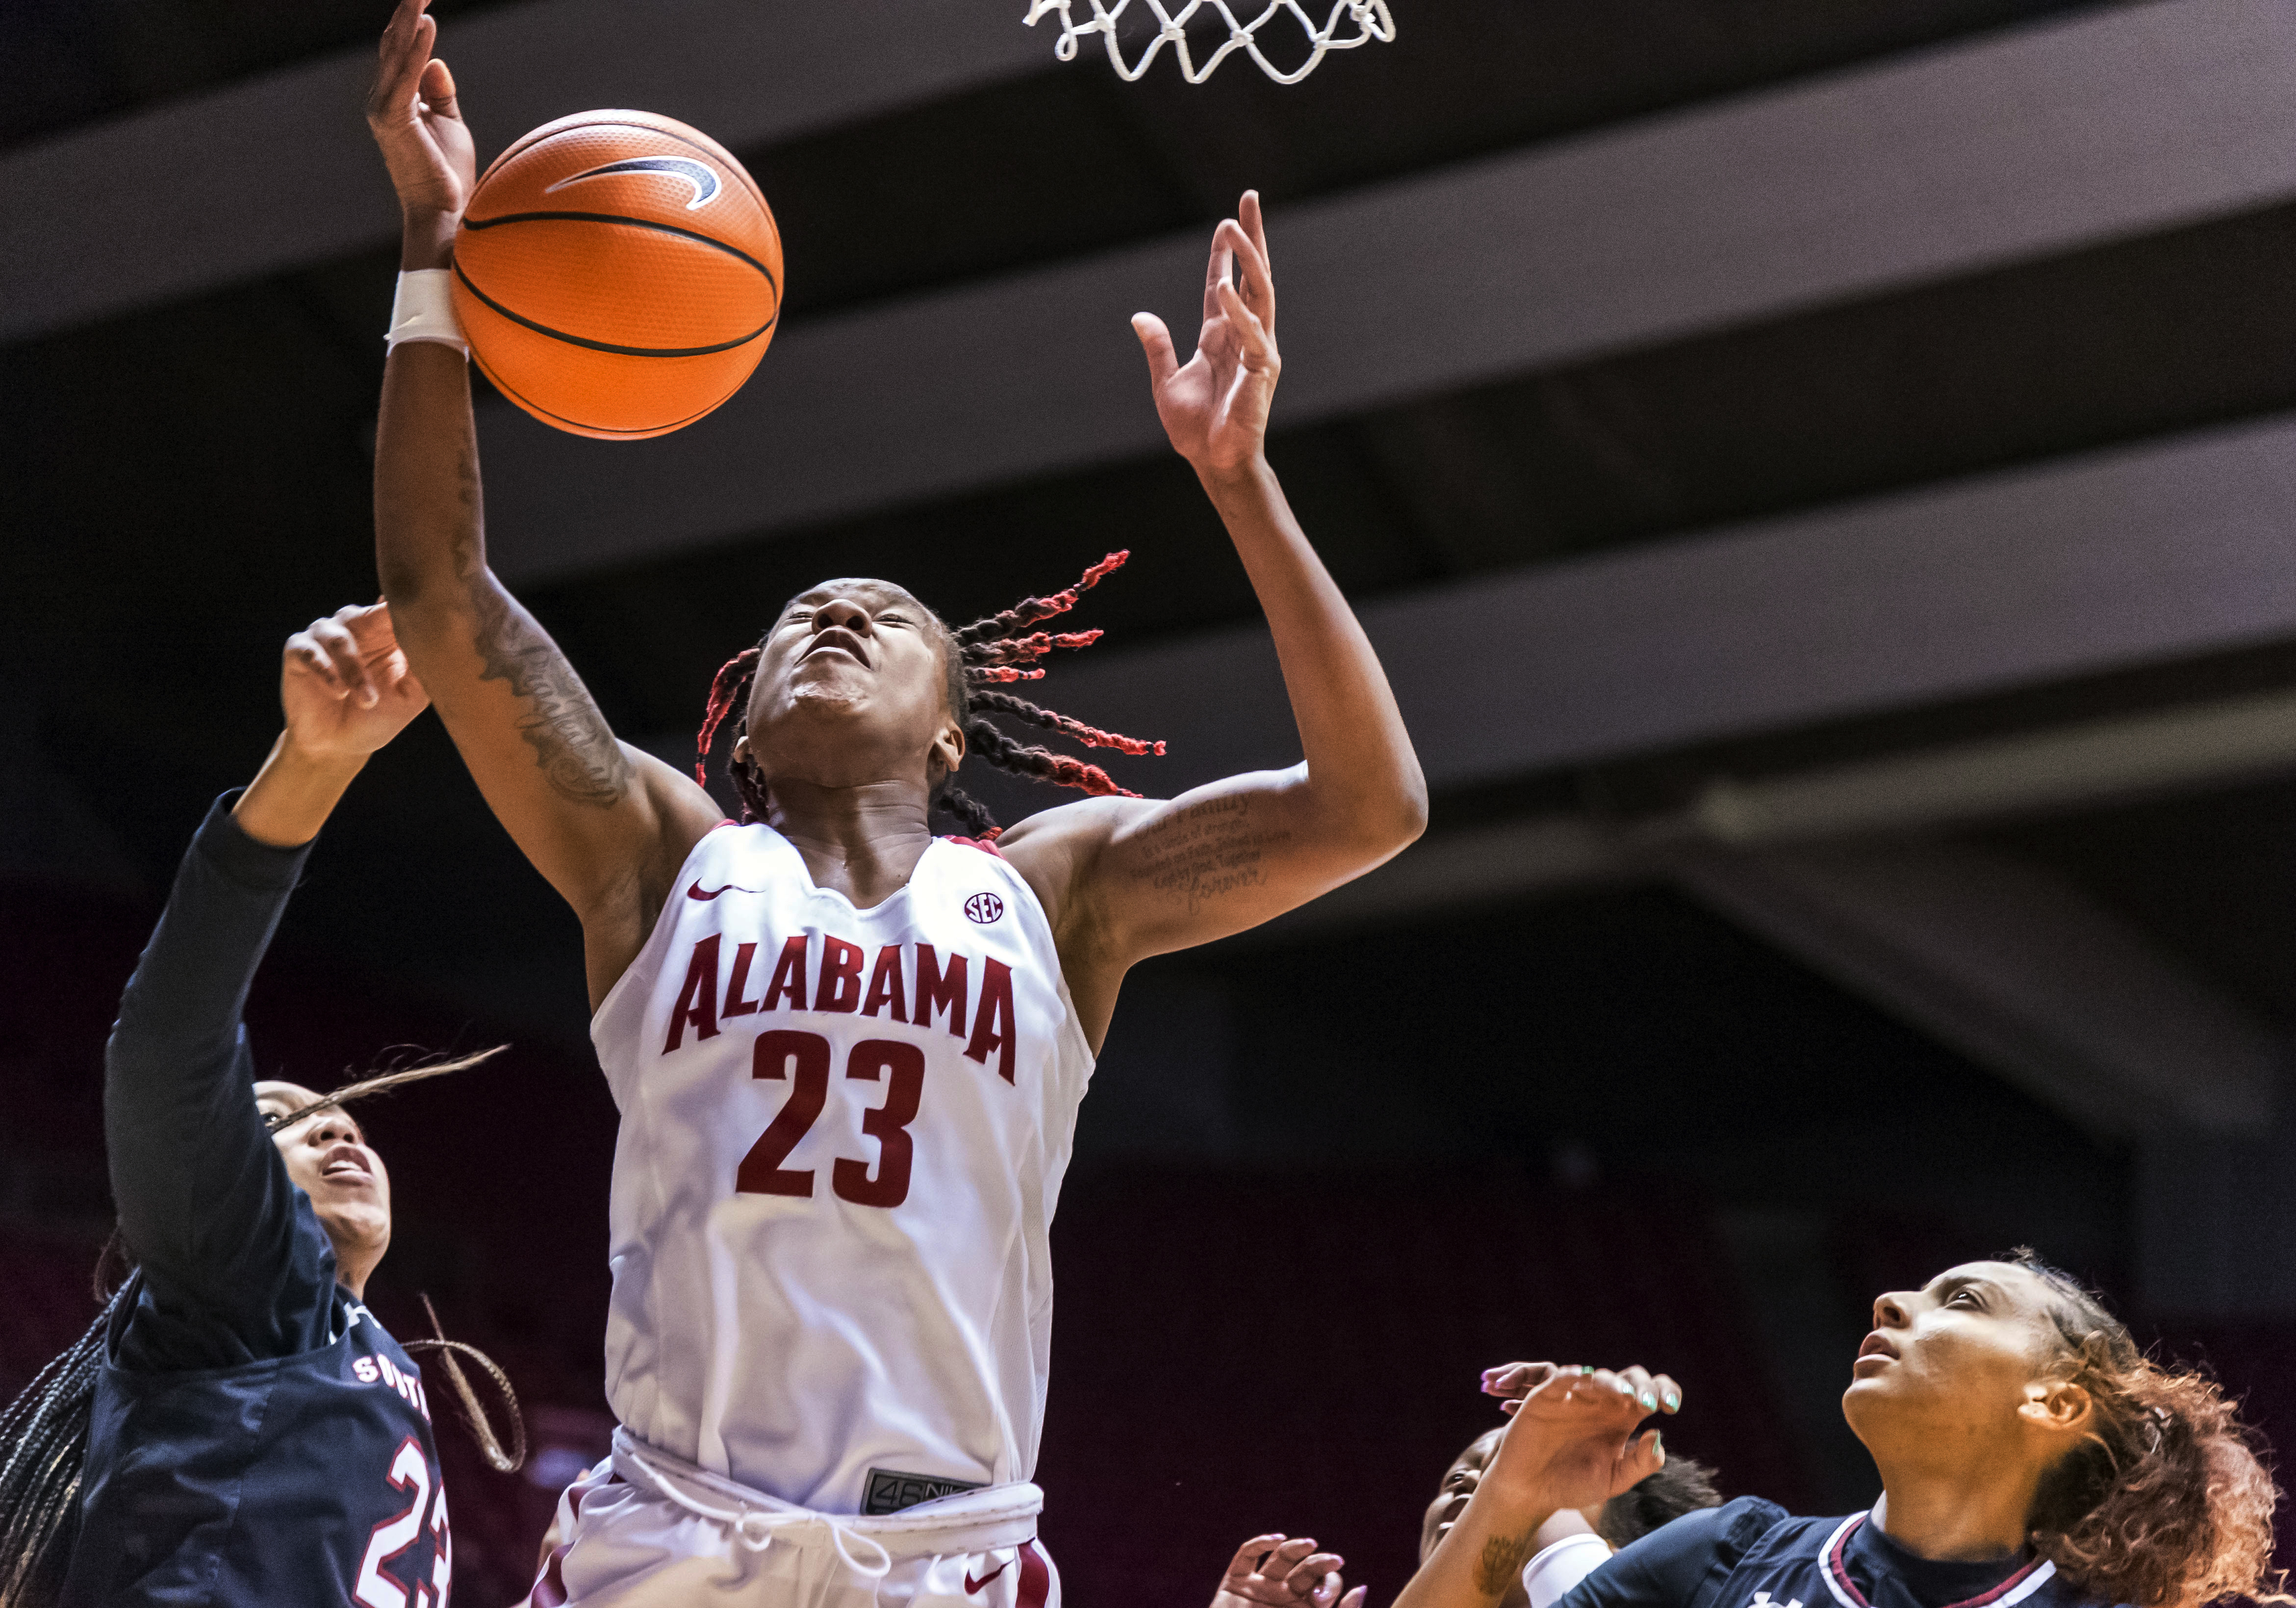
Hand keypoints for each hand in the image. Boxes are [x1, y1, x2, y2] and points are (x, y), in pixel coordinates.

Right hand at [281, 604, 429, 762]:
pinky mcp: (298, 651)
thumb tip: (442, 638)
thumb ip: (425, 667)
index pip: (396, 610)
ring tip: (368, 700)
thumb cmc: (378, 716)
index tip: (422, 612)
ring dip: (354, 670)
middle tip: (397, 644)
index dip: (407, 609)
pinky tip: (339, 692)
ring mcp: (324, 636)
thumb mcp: (411, 695)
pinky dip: (326, 671)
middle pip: (365, 614)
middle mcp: (354, 626)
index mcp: (384, 631)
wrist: (339, 746)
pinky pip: (310, 651)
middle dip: (379, 629)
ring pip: (338, 638)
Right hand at [367, 0, 476, 236]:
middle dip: (407, 13)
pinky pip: (405, 74)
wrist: (442, 211)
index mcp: (393, 101)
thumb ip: (438, 94)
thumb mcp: (448, 124)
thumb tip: (435, 62)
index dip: (411, 23)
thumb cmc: (448, 174)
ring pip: (395, 53)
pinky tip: (429, 23)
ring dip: (409, 20)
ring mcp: (383, 108)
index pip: (399, 53)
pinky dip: (417, 48)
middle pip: (393, 45)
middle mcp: (381, 100)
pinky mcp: (392, 117)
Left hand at [1135, 191, 1280, 481]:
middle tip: (1249, 198)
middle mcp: (1245, 334)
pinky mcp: (1263, 369)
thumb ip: (1158, 347)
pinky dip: (1239, 311)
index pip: (1224, 283)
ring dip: (1247, 259)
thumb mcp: (1166, 381)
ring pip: (1259, 293)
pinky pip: (1253, 334)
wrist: (1212, 462)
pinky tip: (1224, 288)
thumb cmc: (1195, 429)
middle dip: (1252, 236)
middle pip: (1253, 275)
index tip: (1225, 220)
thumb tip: (1138, 315)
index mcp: (1221, 335)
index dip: (1224, 252)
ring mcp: (1258, 349)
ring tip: (1233, 227)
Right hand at [1213, 1535, 1366, 1607]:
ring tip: (1311, 1545)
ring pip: (1280, 1558)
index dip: (1331, 1583)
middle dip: (1320, 1565)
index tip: (1327, 1596)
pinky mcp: (1235, 1584)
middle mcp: (1284, 1596)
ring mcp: (1260, 1588)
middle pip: (1305, 1570)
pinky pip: (1246, 1557)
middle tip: (1334, 1562)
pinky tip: (1276, 1539)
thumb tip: (1362, 1588)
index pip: (1324, 1586)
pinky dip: (1259, 1543)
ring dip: (1295, 1548)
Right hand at [1478, 1364, 1678, 1511]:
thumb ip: (1640, 1463)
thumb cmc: (1572, 1485)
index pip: (1650, 1395)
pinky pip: (1560, 1379)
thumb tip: (1658, 1434)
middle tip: (1651, 1403)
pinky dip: (1572, 1375)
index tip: (1671, 1408)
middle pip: (1630, 1379)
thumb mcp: (1613, 1480)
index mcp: (1622, 1419)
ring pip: (1599, 1377)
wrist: (1531, 1493)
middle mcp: (1601, 1404)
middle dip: (1643, 1385)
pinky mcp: (1546, 1398)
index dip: (1665, 1392)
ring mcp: (1574, 1398)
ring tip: (1626, 1397)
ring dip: (1614, 1383)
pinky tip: (1583, 1377)